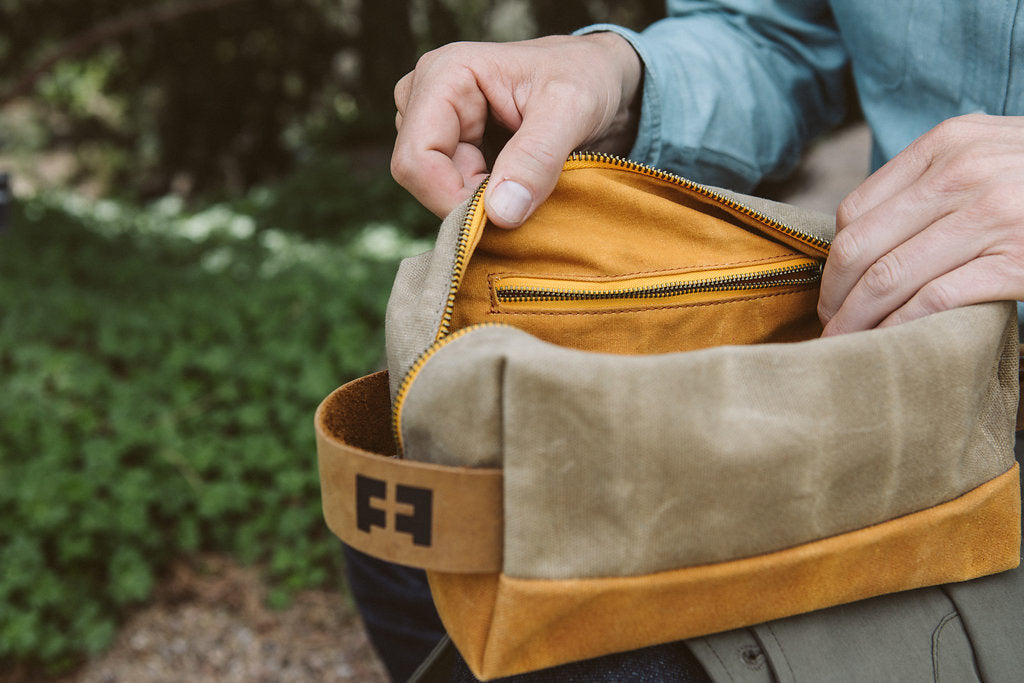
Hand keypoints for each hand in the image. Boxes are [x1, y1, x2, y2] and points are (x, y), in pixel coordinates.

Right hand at [391, 33, 641, 227]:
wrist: (599, 79)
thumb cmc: (587, 78)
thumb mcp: (573, 110)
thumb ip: (537, 158)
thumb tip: (500, 213)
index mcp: (444, 74)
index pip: (417, 159)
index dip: (453, 200)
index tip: (505, 217)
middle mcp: (425, 95)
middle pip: (420, 178)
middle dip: (468, 202)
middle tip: (523, 201)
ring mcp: (432, 122)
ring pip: (432, 189)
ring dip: (478, 203)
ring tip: (525, 187)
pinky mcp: (447, 144)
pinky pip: (447, 191)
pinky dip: (482, 203)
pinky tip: (516, 191)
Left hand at [818, 114, 1023, 335]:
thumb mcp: (987, 154)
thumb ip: (931, 182)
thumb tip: (862, 238)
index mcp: (947, 144)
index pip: (856, 210)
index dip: (833, 260)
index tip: (830, 290)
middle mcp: (963, 175)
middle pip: (860, 248)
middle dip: (834, 298)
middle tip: (829, 325)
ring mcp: (990, 218)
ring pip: (888, 279)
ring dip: (856, 322)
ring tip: (846, 342)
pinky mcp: (1014, 262)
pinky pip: (932, 303)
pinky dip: (899, 328)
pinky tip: (889, 344)